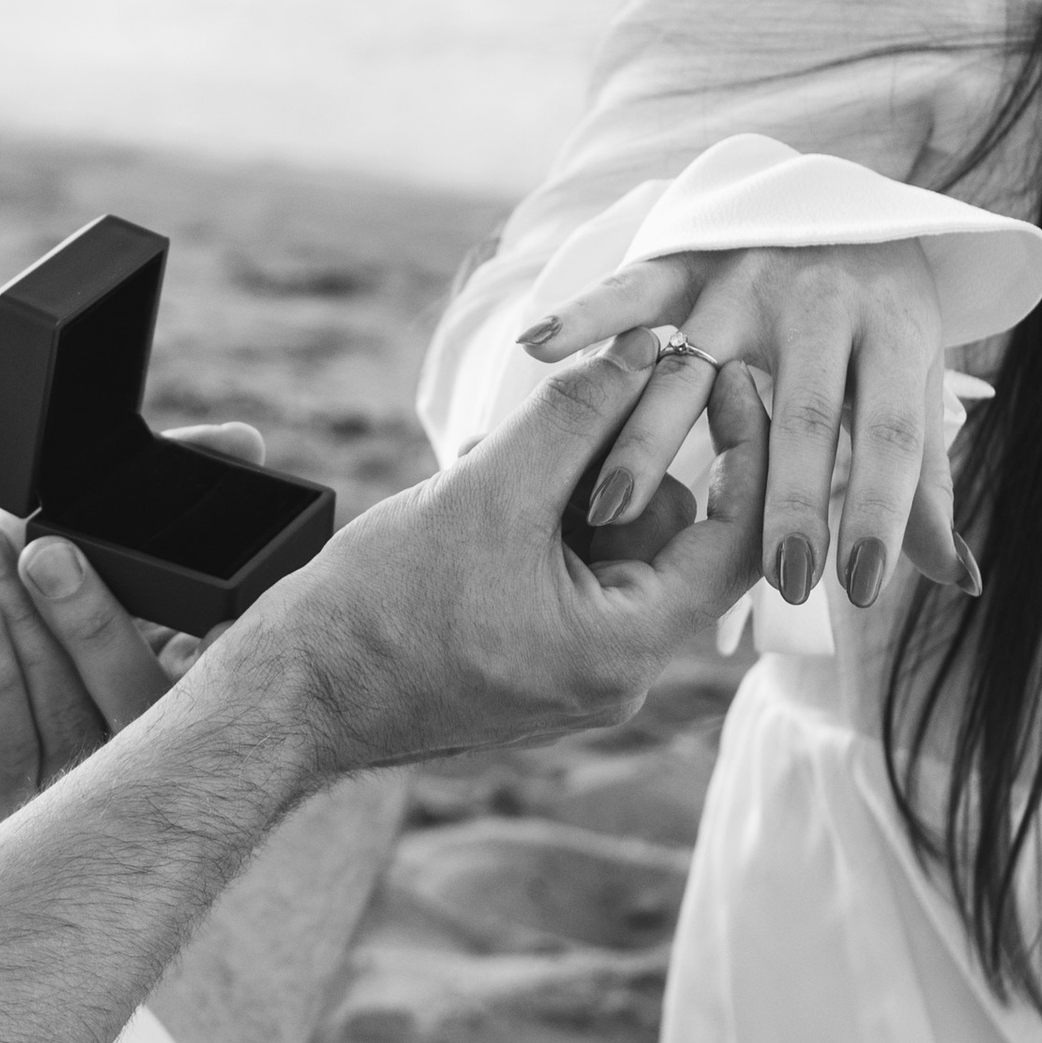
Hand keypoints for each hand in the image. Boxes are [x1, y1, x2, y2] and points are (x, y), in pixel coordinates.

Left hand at [0, 427, 259, 824]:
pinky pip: (7, 743)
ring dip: (25, 625)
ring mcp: (63, 783)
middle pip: (142, 700)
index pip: (213, 673)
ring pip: (68, 712)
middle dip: (95, 619)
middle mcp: (126, 745)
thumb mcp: (57, 524)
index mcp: (160, 680)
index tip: (197, 592)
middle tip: (48, 551)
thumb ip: (151, 491)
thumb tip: (246, 441)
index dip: (217, 639)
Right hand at [256, 340, 769, 776]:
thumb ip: (575, 416)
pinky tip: (485, 500)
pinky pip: (576, 570)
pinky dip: (547, 520)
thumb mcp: (487, 492)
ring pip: (620, 547)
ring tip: (499, 470)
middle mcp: (617, 674)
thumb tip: (647, 349)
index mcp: (623, 651)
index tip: (722, 374)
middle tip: (575, 403)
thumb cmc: (381, 609)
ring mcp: (578, 671)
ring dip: (577, 486)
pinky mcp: (540, 658)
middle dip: (627, 462)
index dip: (745, 451)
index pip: (737, 545)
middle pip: (674, 538)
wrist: (297, 692)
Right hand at [517, 242, 976, 616]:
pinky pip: (635, 287)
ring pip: (700, 362)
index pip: (891, 431)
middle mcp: (823, 301)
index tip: (857, 589)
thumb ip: (922, 486)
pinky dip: (587, 314)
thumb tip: (959, 580)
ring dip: (654, 435)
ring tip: (615, 507)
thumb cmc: (879, 328)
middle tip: (779, 580)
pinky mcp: (693, 257)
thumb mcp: (912, 390)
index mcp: (894, 333)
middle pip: (805, 408)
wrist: (844, 207)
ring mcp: (749, 276)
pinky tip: (541, 348)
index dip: (879, 509)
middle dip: (790, 498)